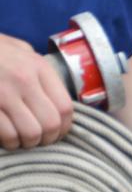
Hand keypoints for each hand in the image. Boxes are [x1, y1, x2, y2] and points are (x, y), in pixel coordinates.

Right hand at [0, 32, 73, 149]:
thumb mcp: (19, 49)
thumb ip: (38, 70)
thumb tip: (55, 94)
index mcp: (37, 67)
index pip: (65, 106)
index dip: (65, 127)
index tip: (58, 133)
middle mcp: (23, 80)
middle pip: (51, 123)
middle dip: (47, 139)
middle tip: (39, 140)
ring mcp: (2, 93)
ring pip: (30, 133)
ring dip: (27, 143)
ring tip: (21, 140)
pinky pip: (6, 134)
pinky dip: (8, 141)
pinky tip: (6, 138)